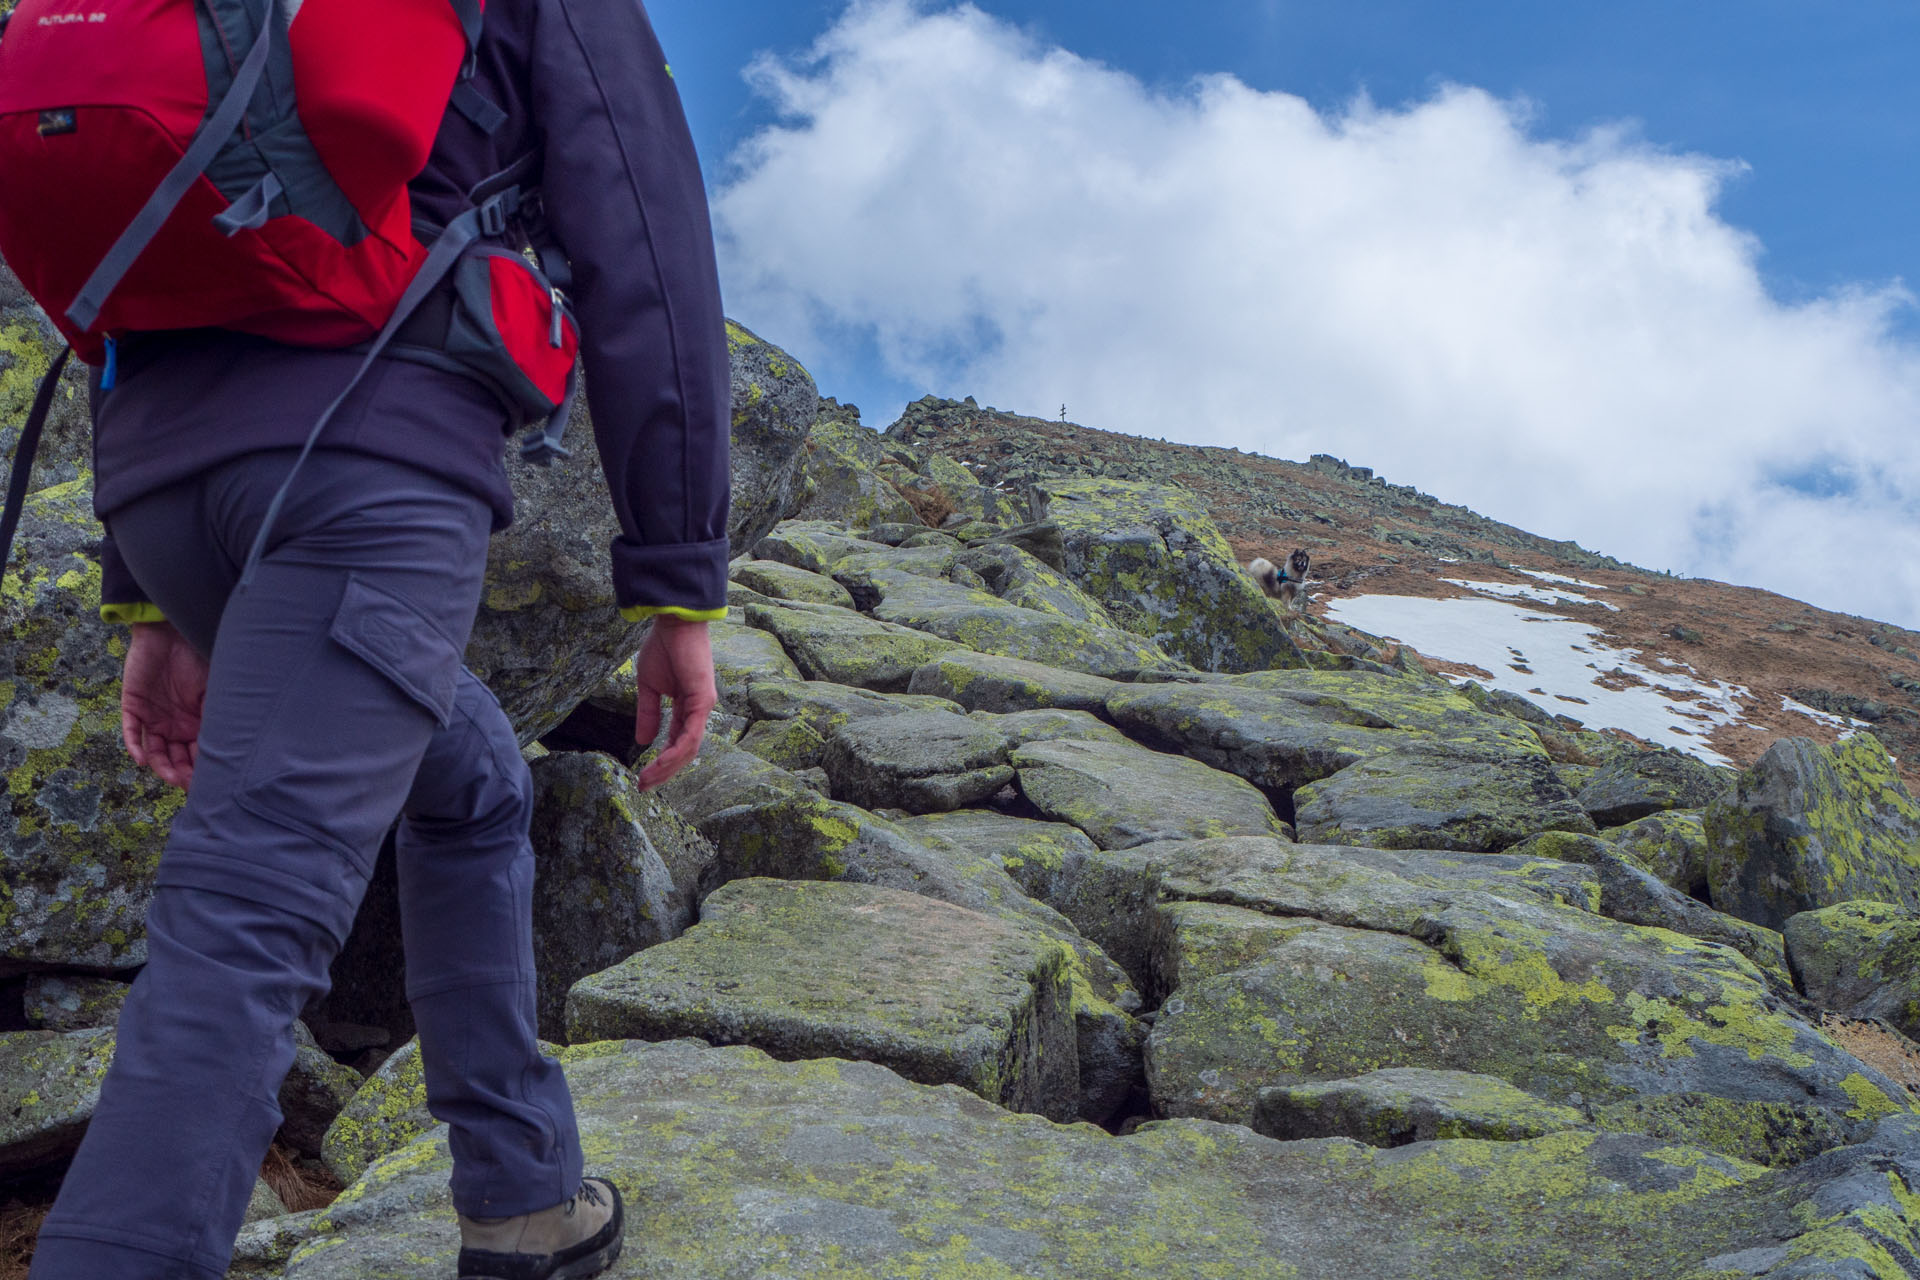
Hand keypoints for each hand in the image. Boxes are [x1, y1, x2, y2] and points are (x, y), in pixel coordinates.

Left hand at [121, 620, 207, 789]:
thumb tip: (231, 746)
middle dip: (183, 774)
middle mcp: (175, 725)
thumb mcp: (215, 691)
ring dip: (161, 766)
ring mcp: (153, 718)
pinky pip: (131, 732)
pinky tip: (141, 760)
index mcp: (196, 722)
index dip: (202, 770)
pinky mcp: (133, 707)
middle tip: (189, 785)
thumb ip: (217, 716)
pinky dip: (134, 747)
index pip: (198, 754)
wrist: (171, 632)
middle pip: (176, 758)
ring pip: (154, 751)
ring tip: (169, 776)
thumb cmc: (198, 658)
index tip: (210, 783)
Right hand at [633, 616, 716, 789]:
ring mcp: (703, 706)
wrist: (673, 621)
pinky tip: (659, 762)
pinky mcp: (703, 700)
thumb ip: (648, 713)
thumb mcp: (649, 687)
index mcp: (686, 706)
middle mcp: (698, 710)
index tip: (642, 776)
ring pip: (689, 748)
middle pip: (684, 750)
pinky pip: (691, 734)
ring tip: (647, 780)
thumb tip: (643, 741)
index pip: (676, 741)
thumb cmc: (663, 647)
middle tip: (643, 786)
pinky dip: (675, 751)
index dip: (661, 760)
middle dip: (664, 771)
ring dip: (667, 767)